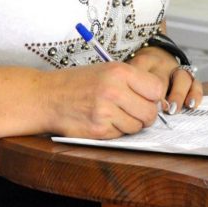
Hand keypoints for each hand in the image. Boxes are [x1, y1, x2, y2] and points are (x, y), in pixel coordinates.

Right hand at [44, 60, 165, 138]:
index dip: (155, 97)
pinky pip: (120, 135)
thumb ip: (134, 82)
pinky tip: (103, 120)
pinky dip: (115, 131)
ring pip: (137, 127)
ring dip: (130, 124)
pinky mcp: (98, 130)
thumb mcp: (108, 70)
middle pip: (150, 112)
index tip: (148, 98)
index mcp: (120, 72)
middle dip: (145, 115)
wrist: (48, 96)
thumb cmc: (79, 82)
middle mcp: (114, 90)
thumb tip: (159, 100)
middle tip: (134, 111)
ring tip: (115, 114)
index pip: (157, 89)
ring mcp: (105, 112)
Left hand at [129, 46, 202, 115]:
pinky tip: (190, 105)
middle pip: (162, 78)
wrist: (154, 58)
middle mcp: (162, 65)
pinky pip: (196, 84)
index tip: (137, 102)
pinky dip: (195, 94)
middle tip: (155, 111)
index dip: (140, 88)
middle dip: (159, 96)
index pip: (141, 70)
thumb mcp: (127, 72)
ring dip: (177, 95)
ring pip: (182, 78)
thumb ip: (126, 85)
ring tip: (172, 110)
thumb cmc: (137, 73)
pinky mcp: (189, 78)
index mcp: (144, 61)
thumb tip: (127, 106)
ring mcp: (177, 70)